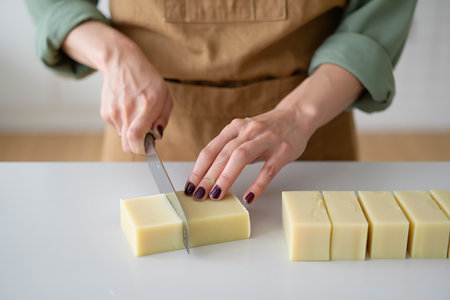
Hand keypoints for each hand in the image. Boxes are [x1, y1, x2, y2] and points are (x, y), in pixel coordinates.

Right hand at [62, 21, 171, 153]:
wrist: (122, 63)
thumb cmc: (147, 80)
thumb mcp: (165, 96)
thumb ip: (163, 119)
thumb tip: (157, 136)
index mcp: (147, 104)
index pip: (136, 136)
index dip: (142, 150)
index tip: (148, 149)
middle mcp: (128, 109)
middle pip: (128, 145)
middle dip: (138, 147)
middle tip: (145, 138)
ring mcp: (114, 111)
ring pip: (123, 138)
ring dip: (132, 133)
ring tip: (136, 114)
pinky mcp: (105, 112)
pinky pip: (117, 128)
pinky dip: (124, 124)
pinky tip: (127, 109)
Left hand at [184, 64, 363, 202]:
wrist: (297, 116)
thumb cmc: (267, 130)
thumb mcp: (244, 134)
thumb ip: (229, 149)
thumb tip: (208, 175)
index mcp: (234, 128)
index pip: (211, 149)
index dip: (198, 169)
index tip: (190, 186)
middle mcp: (248, 131)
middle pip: (223, 154)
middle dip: (208, 176)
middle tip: (198, 195)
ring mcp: (266, 139)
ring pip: (241, 157)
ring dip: (226, 177)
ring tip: (216, 195)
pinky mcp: (283, 150)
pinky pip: (268, 169)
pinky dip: (257, 184)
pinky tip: (248, 197)